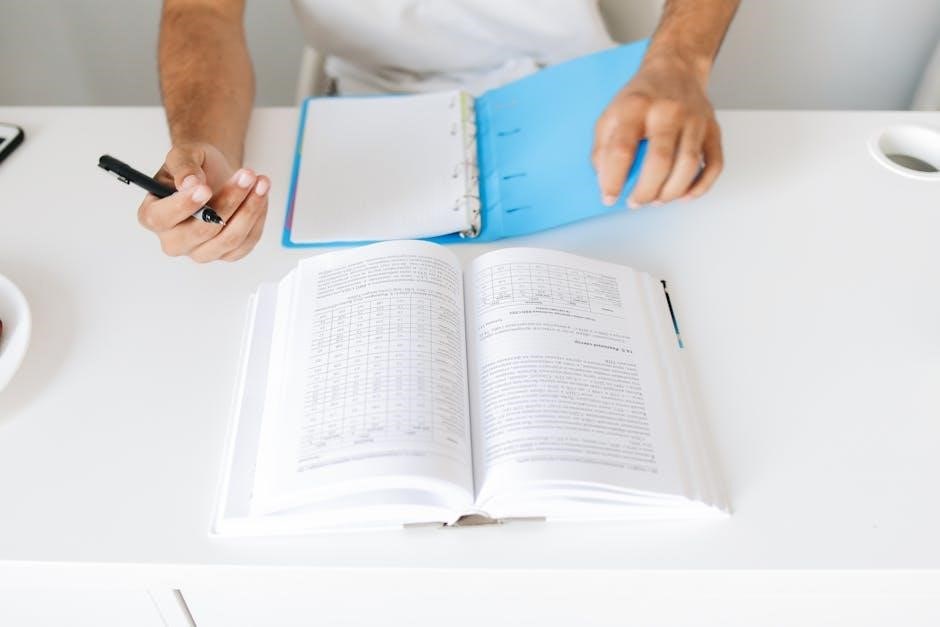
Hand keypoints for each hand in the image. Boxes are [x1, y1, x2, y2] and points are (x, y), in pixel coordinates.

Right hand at [136, 143, 268, 261]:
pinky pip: (246, 242)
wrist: (215, 174)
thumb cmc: (194, 167)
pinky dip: (257, 218)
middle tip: (247, 175)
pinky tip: (260, 196)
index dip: (184, 205)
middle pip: (202, 231)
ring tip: (260, 181)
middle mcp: (173, 240)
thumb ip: (183, 166)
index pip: (162, 218)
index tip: (205, 188)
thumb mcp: (183, 154)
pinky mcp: (226, 254)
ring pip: (228, 239)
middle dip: (228, 200)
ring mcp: (201, 252)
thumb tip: (189, 183)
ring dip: (249, 209)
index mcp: (152, 216)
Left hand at [592, 53, 722, 208]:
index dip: (613, 179)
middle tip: (635, 202)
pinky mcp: (713, 129)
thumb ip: (603, 149)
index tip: (609, 197)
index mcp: (636, 106)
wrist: (676, 69)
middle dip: (646, 191)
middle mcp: (668, 111)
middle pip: (660, 161)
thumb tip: (606, 182)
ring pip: (688, 165)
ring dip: (671, 192)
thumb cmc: (641, 98)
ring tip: (656, 200)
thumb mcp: (611, 115)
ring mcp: (694, 119)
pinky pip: (714, 164)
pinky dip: (700, 186)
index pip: (622, 149)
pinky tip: (683, 194)